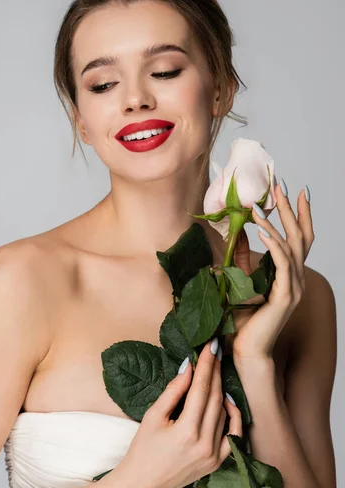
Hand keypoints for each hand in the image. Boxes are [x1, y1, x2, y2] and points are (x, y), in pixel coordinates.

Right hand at [112, 340, 241, 487]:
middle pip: (215, 396)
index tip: (210, 344)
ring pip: (223, 412)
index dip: (207, 364)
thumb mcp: (152, 416)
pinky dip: (232, 415)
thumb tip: (189, 366)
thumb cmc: (143, 449)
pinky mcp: (217, 462)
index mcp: (186, 431)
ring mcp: (213, 455)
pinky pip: (232, 434)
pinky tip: (226, 399)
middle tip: (215, 348)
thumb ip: (173, 390)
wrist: (144, 484)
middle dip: (215, 370)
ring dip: (220, 388)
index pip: (202, 388)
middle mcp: (204, 443)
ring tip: (215, 369)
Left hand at [226, 182, 313, 360]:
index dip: (300, 216)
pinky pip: (281, 263)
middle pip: (300, 237)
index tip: (296, 193)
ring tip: (263, 205)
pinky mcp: (284, 296)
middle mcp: (296, 279)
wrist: (245, 350)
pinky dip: (273, 244)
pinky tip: (261, 228)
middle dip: (291, 211)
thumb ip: (242, 257)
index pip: (300, 239)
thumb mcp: (240, 279)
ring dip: (277, 222)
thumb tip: (238, 232)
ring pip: (291, 247)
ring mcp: (293, 288)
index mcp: (289, 275)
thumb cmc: (243, 320)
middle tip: (282, 188)